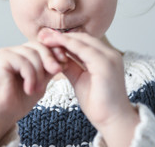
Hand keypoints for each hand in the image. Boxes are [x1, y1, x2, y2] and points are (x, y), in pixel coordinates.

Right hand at [0, 41, 63, 146]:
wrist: (1, 115)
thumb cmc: (18, 101)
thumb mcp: (40, 82)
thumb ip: (49, 70)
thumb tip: (64, 58)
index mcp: (23, 55)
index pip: (42, 46)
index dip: (54, 52)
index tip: (64, 62)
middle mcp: (14, 51)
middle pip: (38, 46)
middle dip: (50, 58)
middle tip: (57, 70)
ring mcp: (6, 53)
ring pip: (32, 54)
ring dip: (39, 73)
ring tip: (37, 89)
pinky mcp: (1, 58)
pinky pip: (23, 62)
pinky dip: (30, 77)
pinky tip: (29, 89)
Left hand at [39, 29, 138, 146]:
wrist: (112, 121)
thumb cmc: (98, 104)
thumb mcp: (80, 80)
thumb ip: (71, 66)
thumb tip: (57, 57)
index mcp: (106, 58)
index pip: (83, 42)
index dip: (65, 38)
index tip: (47, 38)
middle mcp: (110, 54)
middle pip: (83, 38)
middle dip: (61, 35)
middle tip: (42, 34)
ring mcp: (109, 57)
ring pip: (82, 41)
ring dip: (62, 38)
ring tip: (44, 38)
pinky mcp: (105, 64)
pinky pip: (83, 49)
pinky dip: (67, 45)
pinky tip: (54, 45)